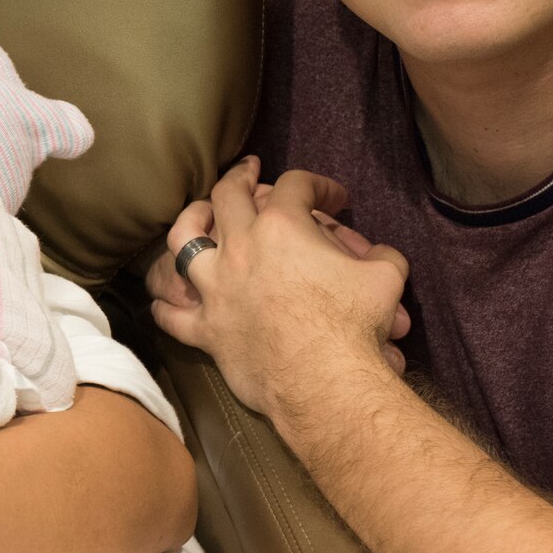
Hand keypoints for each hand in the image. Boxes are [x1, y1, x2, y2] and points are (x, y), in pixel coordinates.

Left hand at [148, 159, 410, 421]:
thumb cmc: (354, 326)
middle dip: (240, 176)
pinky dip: (166, 304)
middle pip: (227, 195)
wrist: (324, 382)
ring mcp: (215, 288)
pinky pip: (172, 314)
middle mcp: (240, 249)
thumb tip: (379, 255)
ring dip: (190, 221)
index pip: (296, 185)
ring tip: (198, 213)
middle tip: (249, 171)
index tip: (334, 198)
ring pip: (183, 241)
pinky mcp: (206, 329)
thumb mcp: (386, 278)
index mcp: (283, 229)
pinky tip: (165, 298)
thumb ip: (381, 256)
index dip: (318, 185)